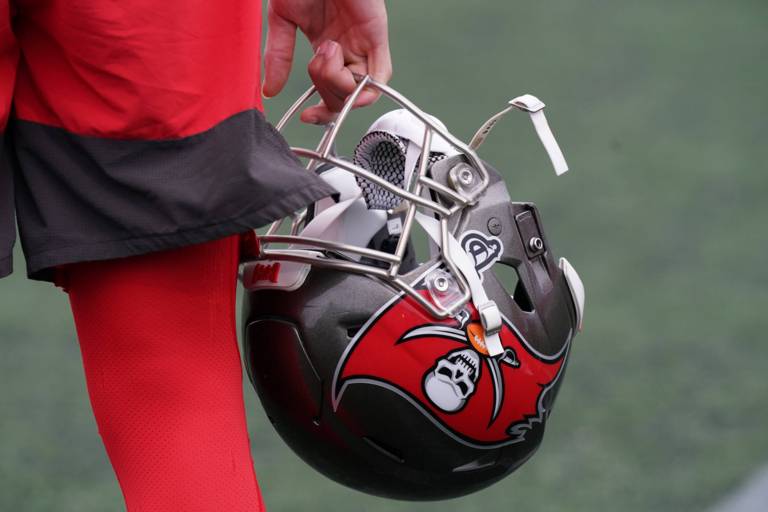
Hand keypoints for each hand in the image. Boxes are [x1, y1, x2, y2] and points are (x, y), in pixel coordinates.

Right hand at [263, 0, 391, 123]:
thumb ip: (279, 56)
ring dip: (337, 82)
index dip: (321, 112)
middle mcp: (347, 49)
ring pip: (360, 91)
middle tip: (313, 64)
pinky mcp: (377, 35)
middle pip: (344, 96)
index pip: (330, 93)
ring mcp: (362, 43)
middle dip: (325, 92)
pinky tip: (340, 65)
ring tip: (323, 50)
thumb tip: (270, 90)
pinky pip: (380, 76)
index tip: (306, 117)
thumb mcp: (283, 20)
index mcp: (326, 46)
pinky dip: (363, 85)